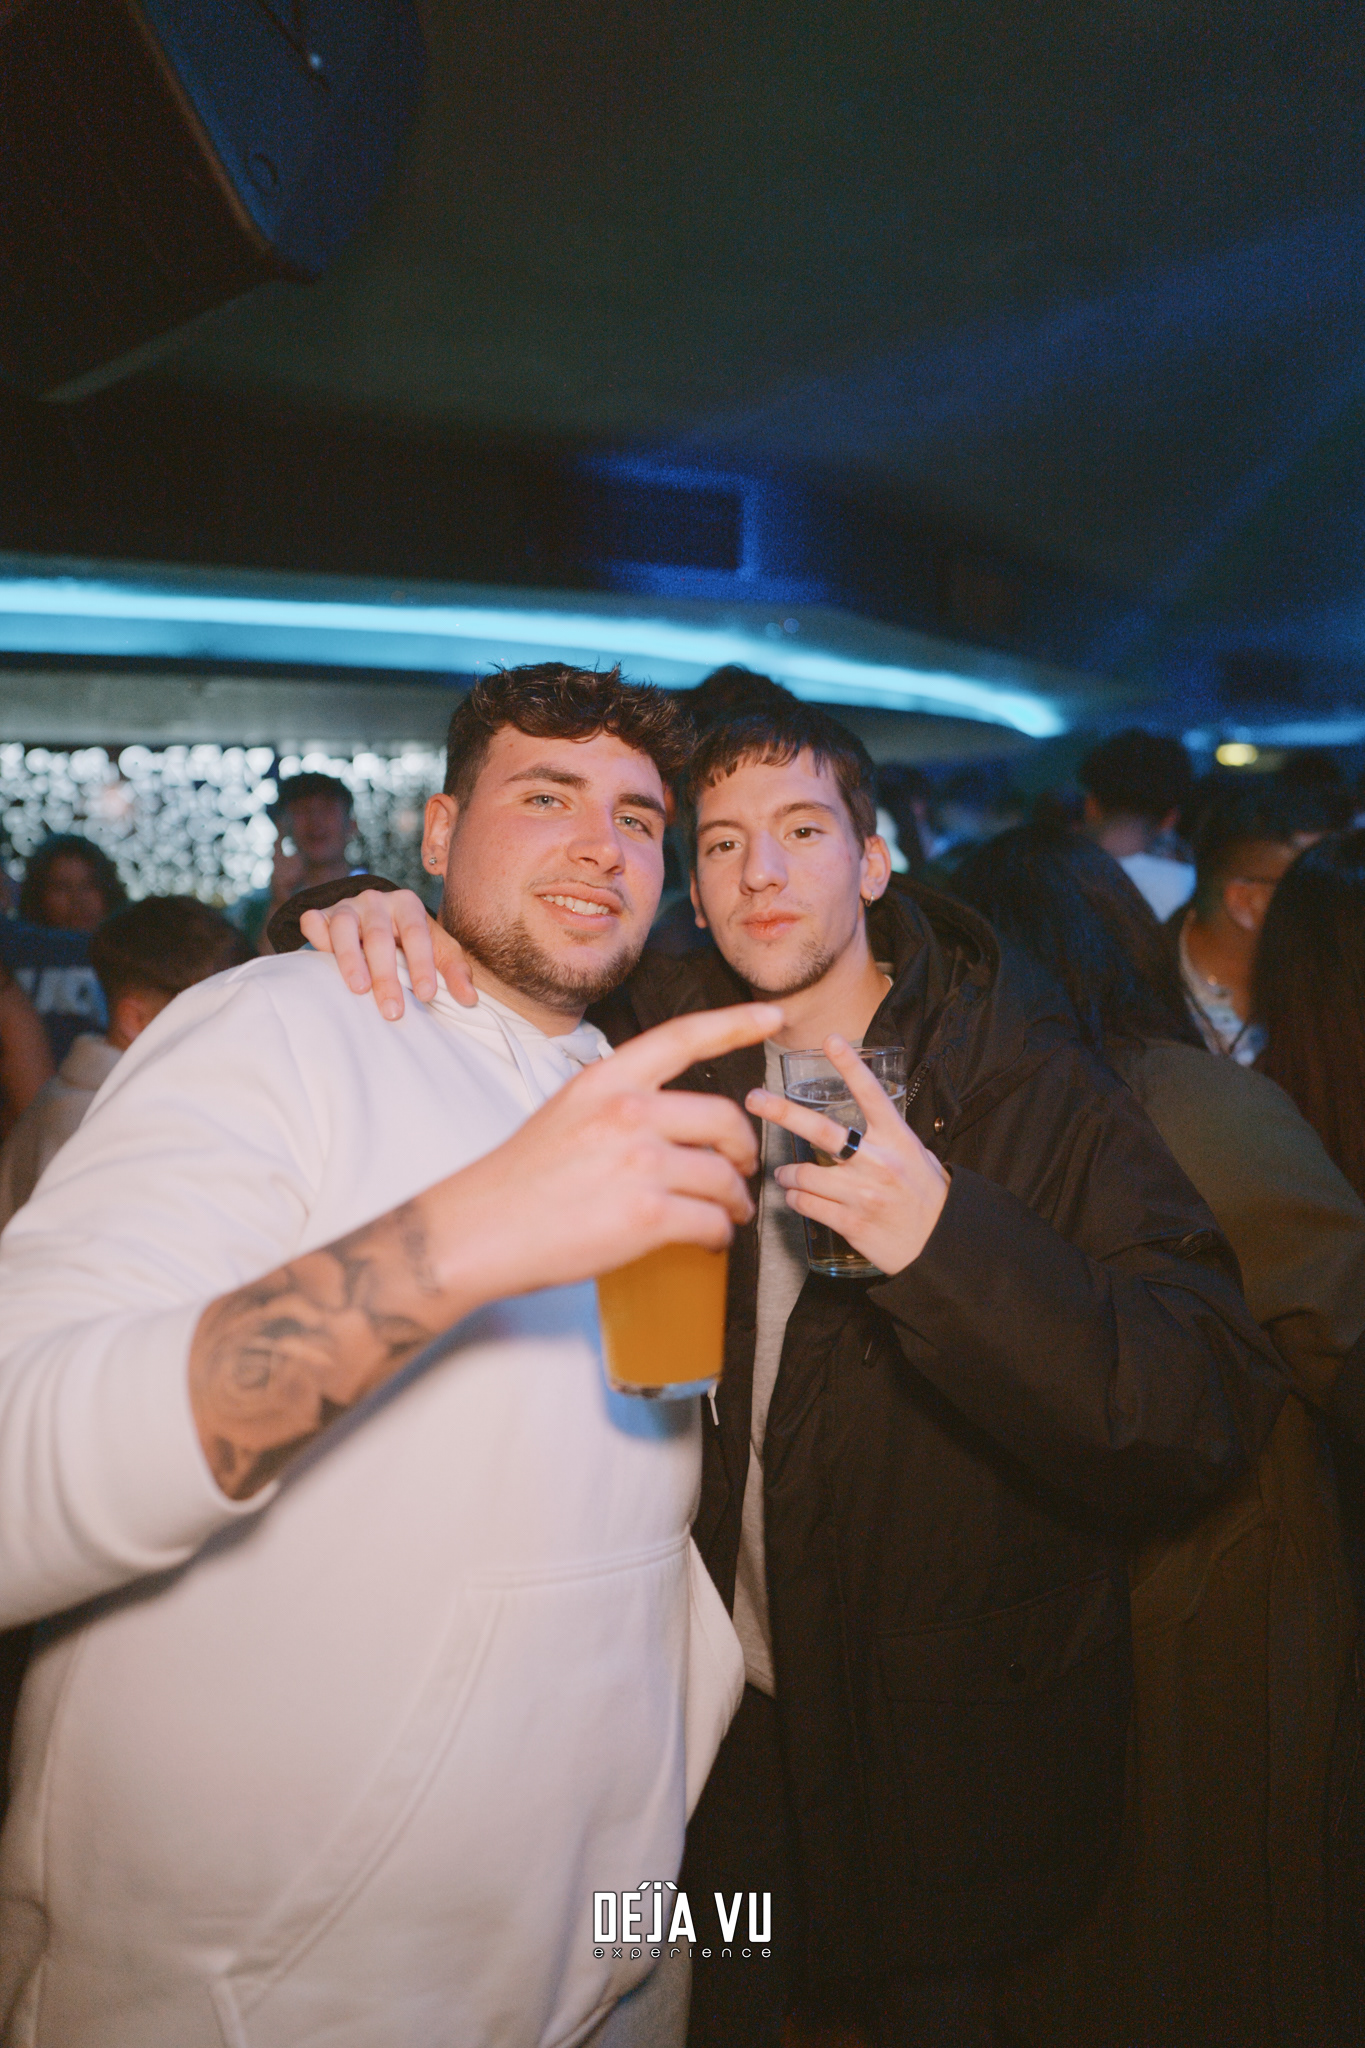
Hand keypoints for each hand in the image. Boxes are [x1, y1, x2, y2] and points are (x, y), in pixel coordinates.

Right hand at [191, 1000, 781, 1497]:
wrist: (479, 1230)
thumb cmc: (519, 1179)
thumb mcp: (567, 1114)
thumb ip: (621, 1107)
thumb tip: (675, 1126)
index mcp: (606, 1079)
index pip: (683, 1037)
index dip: (734, 1024)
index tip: (773, 1016)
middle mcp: (627, 1111)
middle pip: (724, 1118)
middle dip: (743, 1150)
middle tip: (742, 1171)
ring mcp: (639, 1161)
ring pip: (725, 1177)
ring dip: (736, 1200)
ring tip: (729, 1214)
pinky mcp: (647, 1214)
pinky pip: (713, 1221)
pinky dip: (719, 1235)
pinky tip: (707, 1241)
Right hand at [299, 889, 475, 1017]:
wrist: (375, 918)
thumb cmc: (410, 940)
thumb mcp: (437, 949)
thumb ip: (454, 972)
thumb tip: (470, 1000)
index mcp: (408, 904)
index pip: (417, 934)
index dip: (422, 964)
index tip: (427, 996)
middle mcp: (376, 900)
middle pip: (380, 937)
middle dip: (387, 976)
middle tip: (393, 1011)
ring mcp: (347, 906)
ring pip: (345, 928)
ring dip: (350, 959)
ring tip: (359, 989)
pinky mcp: (322, 915)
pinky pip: (314, 922)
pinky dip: (316, 937)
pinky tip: (320, 957)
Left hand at [746, 1034, 948, 1276]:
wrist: (940, 1245)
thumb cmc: (926, 1196)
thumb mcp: (916, 1156)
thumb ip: (886, 1137)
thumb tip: (858, 1119)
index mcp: (897, 1140)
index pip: (871, 1095)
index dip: (851, 1066)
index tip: (831, 1039)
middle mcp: (879, 1162)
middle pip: (822, 1131)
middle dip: (782, 1112)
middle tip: (755, 1099)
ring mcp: (863, 1194)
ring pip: (804, 1175)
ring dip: (787, 1174)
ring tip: (785, 1174)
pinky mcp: (851, 1223)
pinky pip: (806, 1204)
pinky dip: (795, 1199)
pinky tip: (798, 1197)